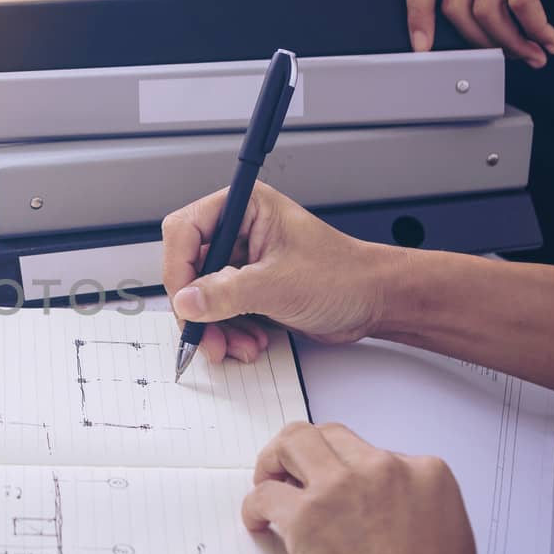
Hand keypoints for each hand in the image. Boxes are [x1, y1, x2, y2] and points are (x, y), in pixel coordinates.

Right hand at [161, 183, 397, 364]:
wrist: (374, 302)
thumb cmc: (344, 276)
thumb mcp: (279, 284)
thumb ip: (227, 292)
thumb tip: (187, 301)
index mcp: (245, 208)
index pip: (185, 230)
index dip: (179, 267)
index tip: (185, 300)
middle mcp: (238, 230)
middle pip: (188, 267)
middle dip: (197, 308)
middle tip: (204, 336)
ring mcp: (241, 261)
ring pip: (200, 295)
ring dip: (213, 327)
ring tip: (236, 345)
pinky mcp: (247, 287)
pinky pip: (218, 311)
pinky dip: (226, 332)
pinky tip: (249, 341)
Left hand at [242, 422, 487, 553]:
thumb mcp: (446, 538)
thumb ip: (412, 510)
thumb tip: (376, 513)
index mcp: (426, 474)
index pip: (373, 453)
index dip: (349, 472)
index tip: (337, 493)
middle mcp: (385, 469)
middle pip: (331, 436)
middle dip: (307, 452)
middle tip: (290, 475)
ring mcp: (343, 486)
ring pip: (295, 442)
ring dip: (275, 459)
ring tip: (267, 483)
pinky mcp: (306, 514)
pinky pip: (265, 493)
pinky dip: (255, 506)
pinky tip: (258, 522)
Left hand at [405, 0, 553, 64]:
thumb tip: (472, 13)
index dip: (416, 12)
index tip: (422, 46)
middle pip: (455, 3)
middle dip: (479, 41)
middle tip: (505, 56)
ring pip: (488, 8)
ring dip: (511, 41)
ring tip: (533, 53)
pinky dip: (535, 28)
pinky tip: (549, 38)